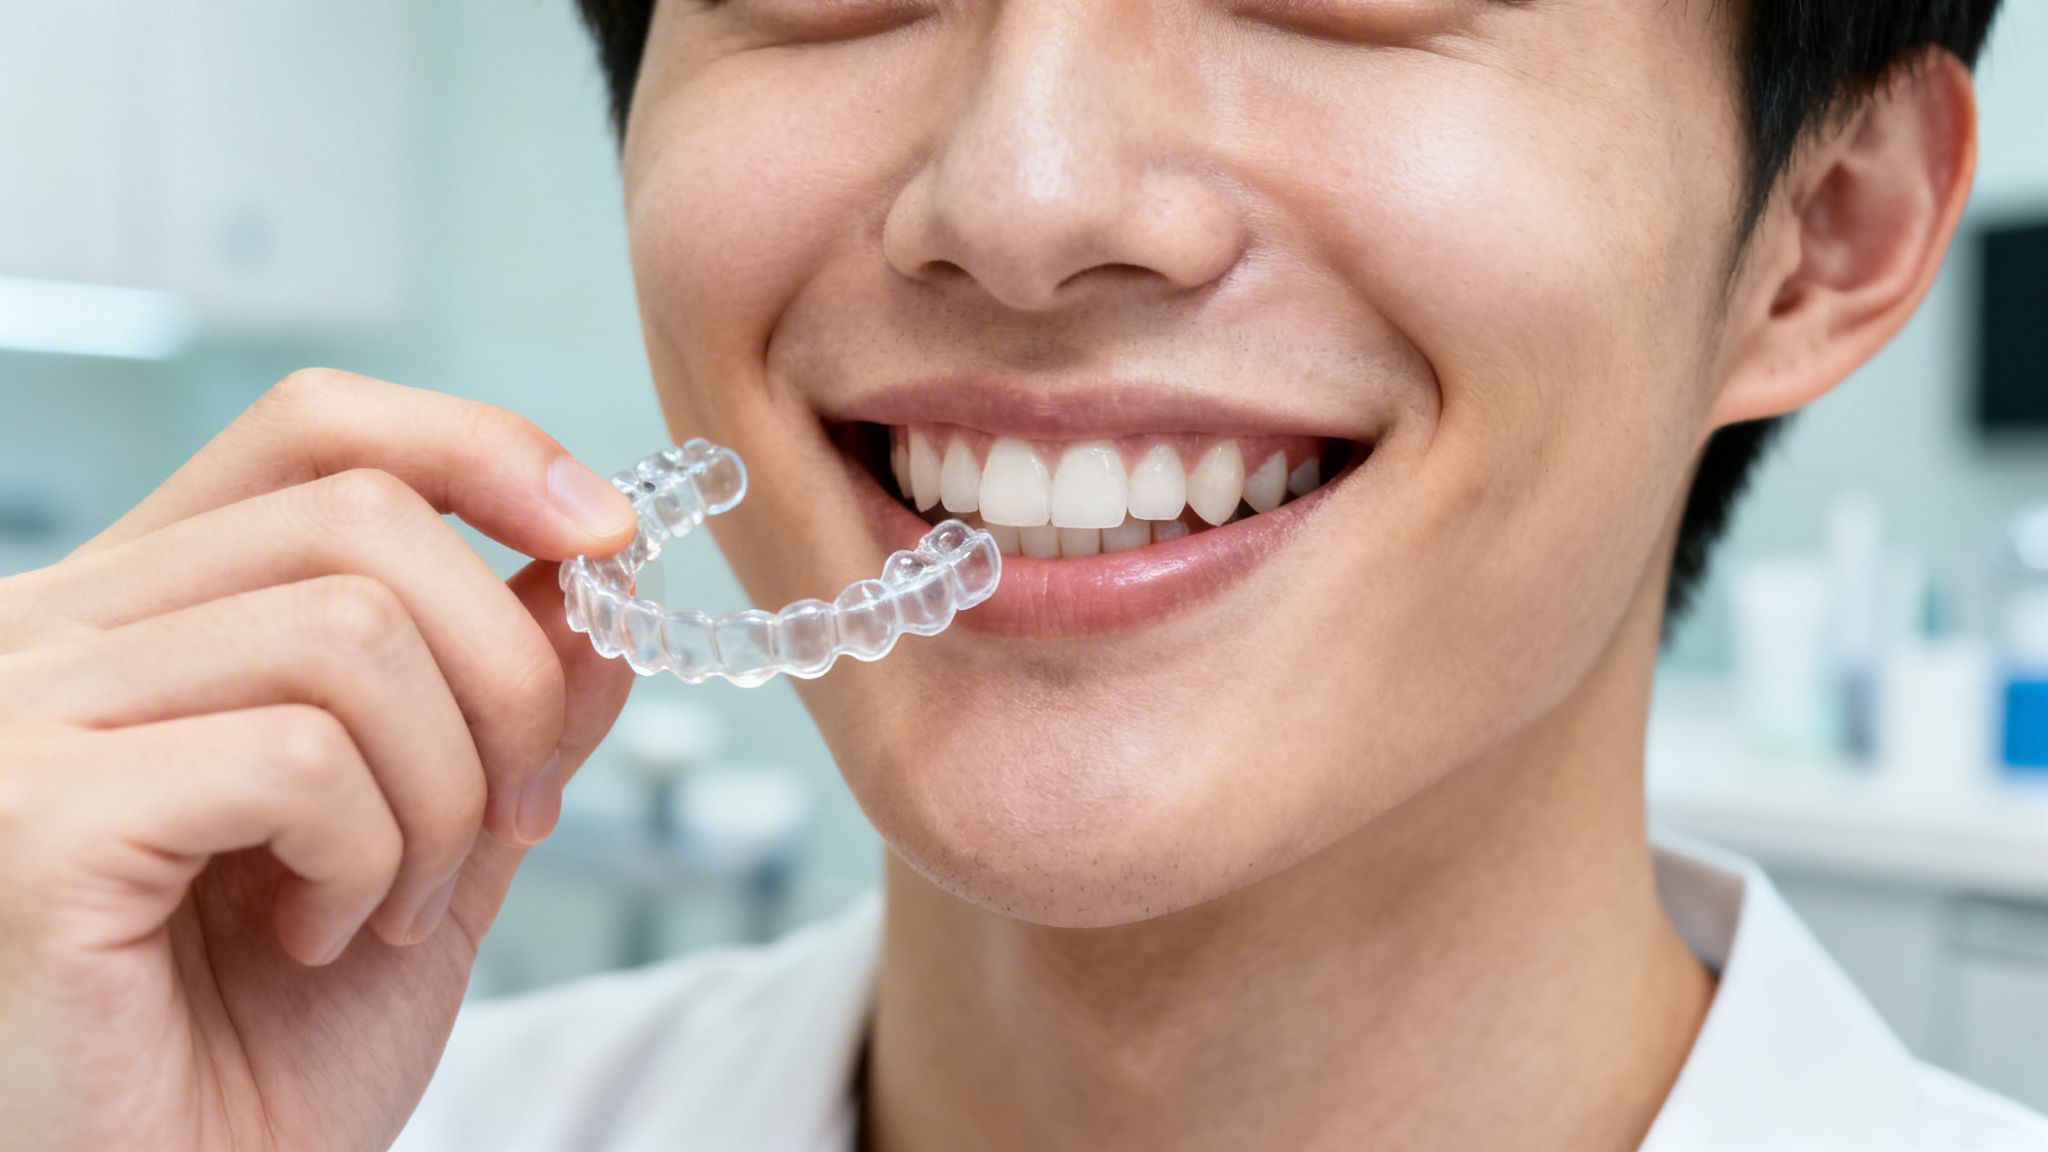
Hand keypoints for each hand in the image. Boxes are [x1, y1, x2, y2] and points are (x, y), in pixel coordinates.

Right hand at [0, 370, 640, 1151]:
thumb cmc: (263, 1047)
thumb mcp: (434, 844)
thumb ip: (506, 708)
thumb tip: (594, 576)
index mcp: (143, 612)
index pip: (313, 428)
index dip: (480, 451)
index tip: (602, 544)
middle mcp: (53, 631)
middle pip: (363, 519)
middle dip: (504, 676)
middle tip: (511, 821)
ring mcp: (23, 718)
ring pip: (348, 633)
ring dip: (440, 790)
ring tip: (392, 904)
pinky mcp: (32, 821)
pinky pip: (294, 757)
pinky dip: (368, 855)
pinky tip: (320, 937)